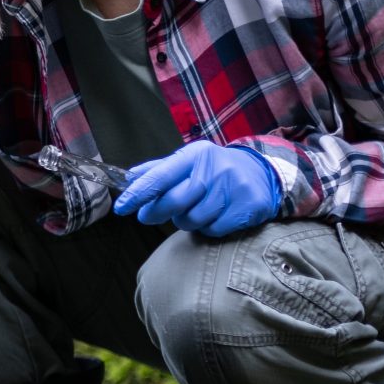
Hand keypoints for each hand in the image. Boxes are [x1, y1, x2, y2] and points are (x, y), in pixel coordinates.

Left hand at [114, 139, 282, 236]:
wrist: (261, 174)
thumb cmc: (214, 170)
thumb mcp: (188, 161)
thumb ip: (159, 170)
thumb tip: (128, 177)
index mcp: (196, 154)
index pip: (161, 175)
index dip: (139, 193)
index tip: (121, 207)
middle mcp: (215, 169)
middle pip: (175, 201)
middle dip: (156, 212)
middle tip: (148, 216)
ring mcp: (233, 188)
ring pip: (192, 219)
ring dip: (185, 221)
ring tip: (192, 211)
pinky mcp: (247, 207)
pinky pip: (213, 229)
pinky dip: (207, 228)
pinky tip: (212, 216)